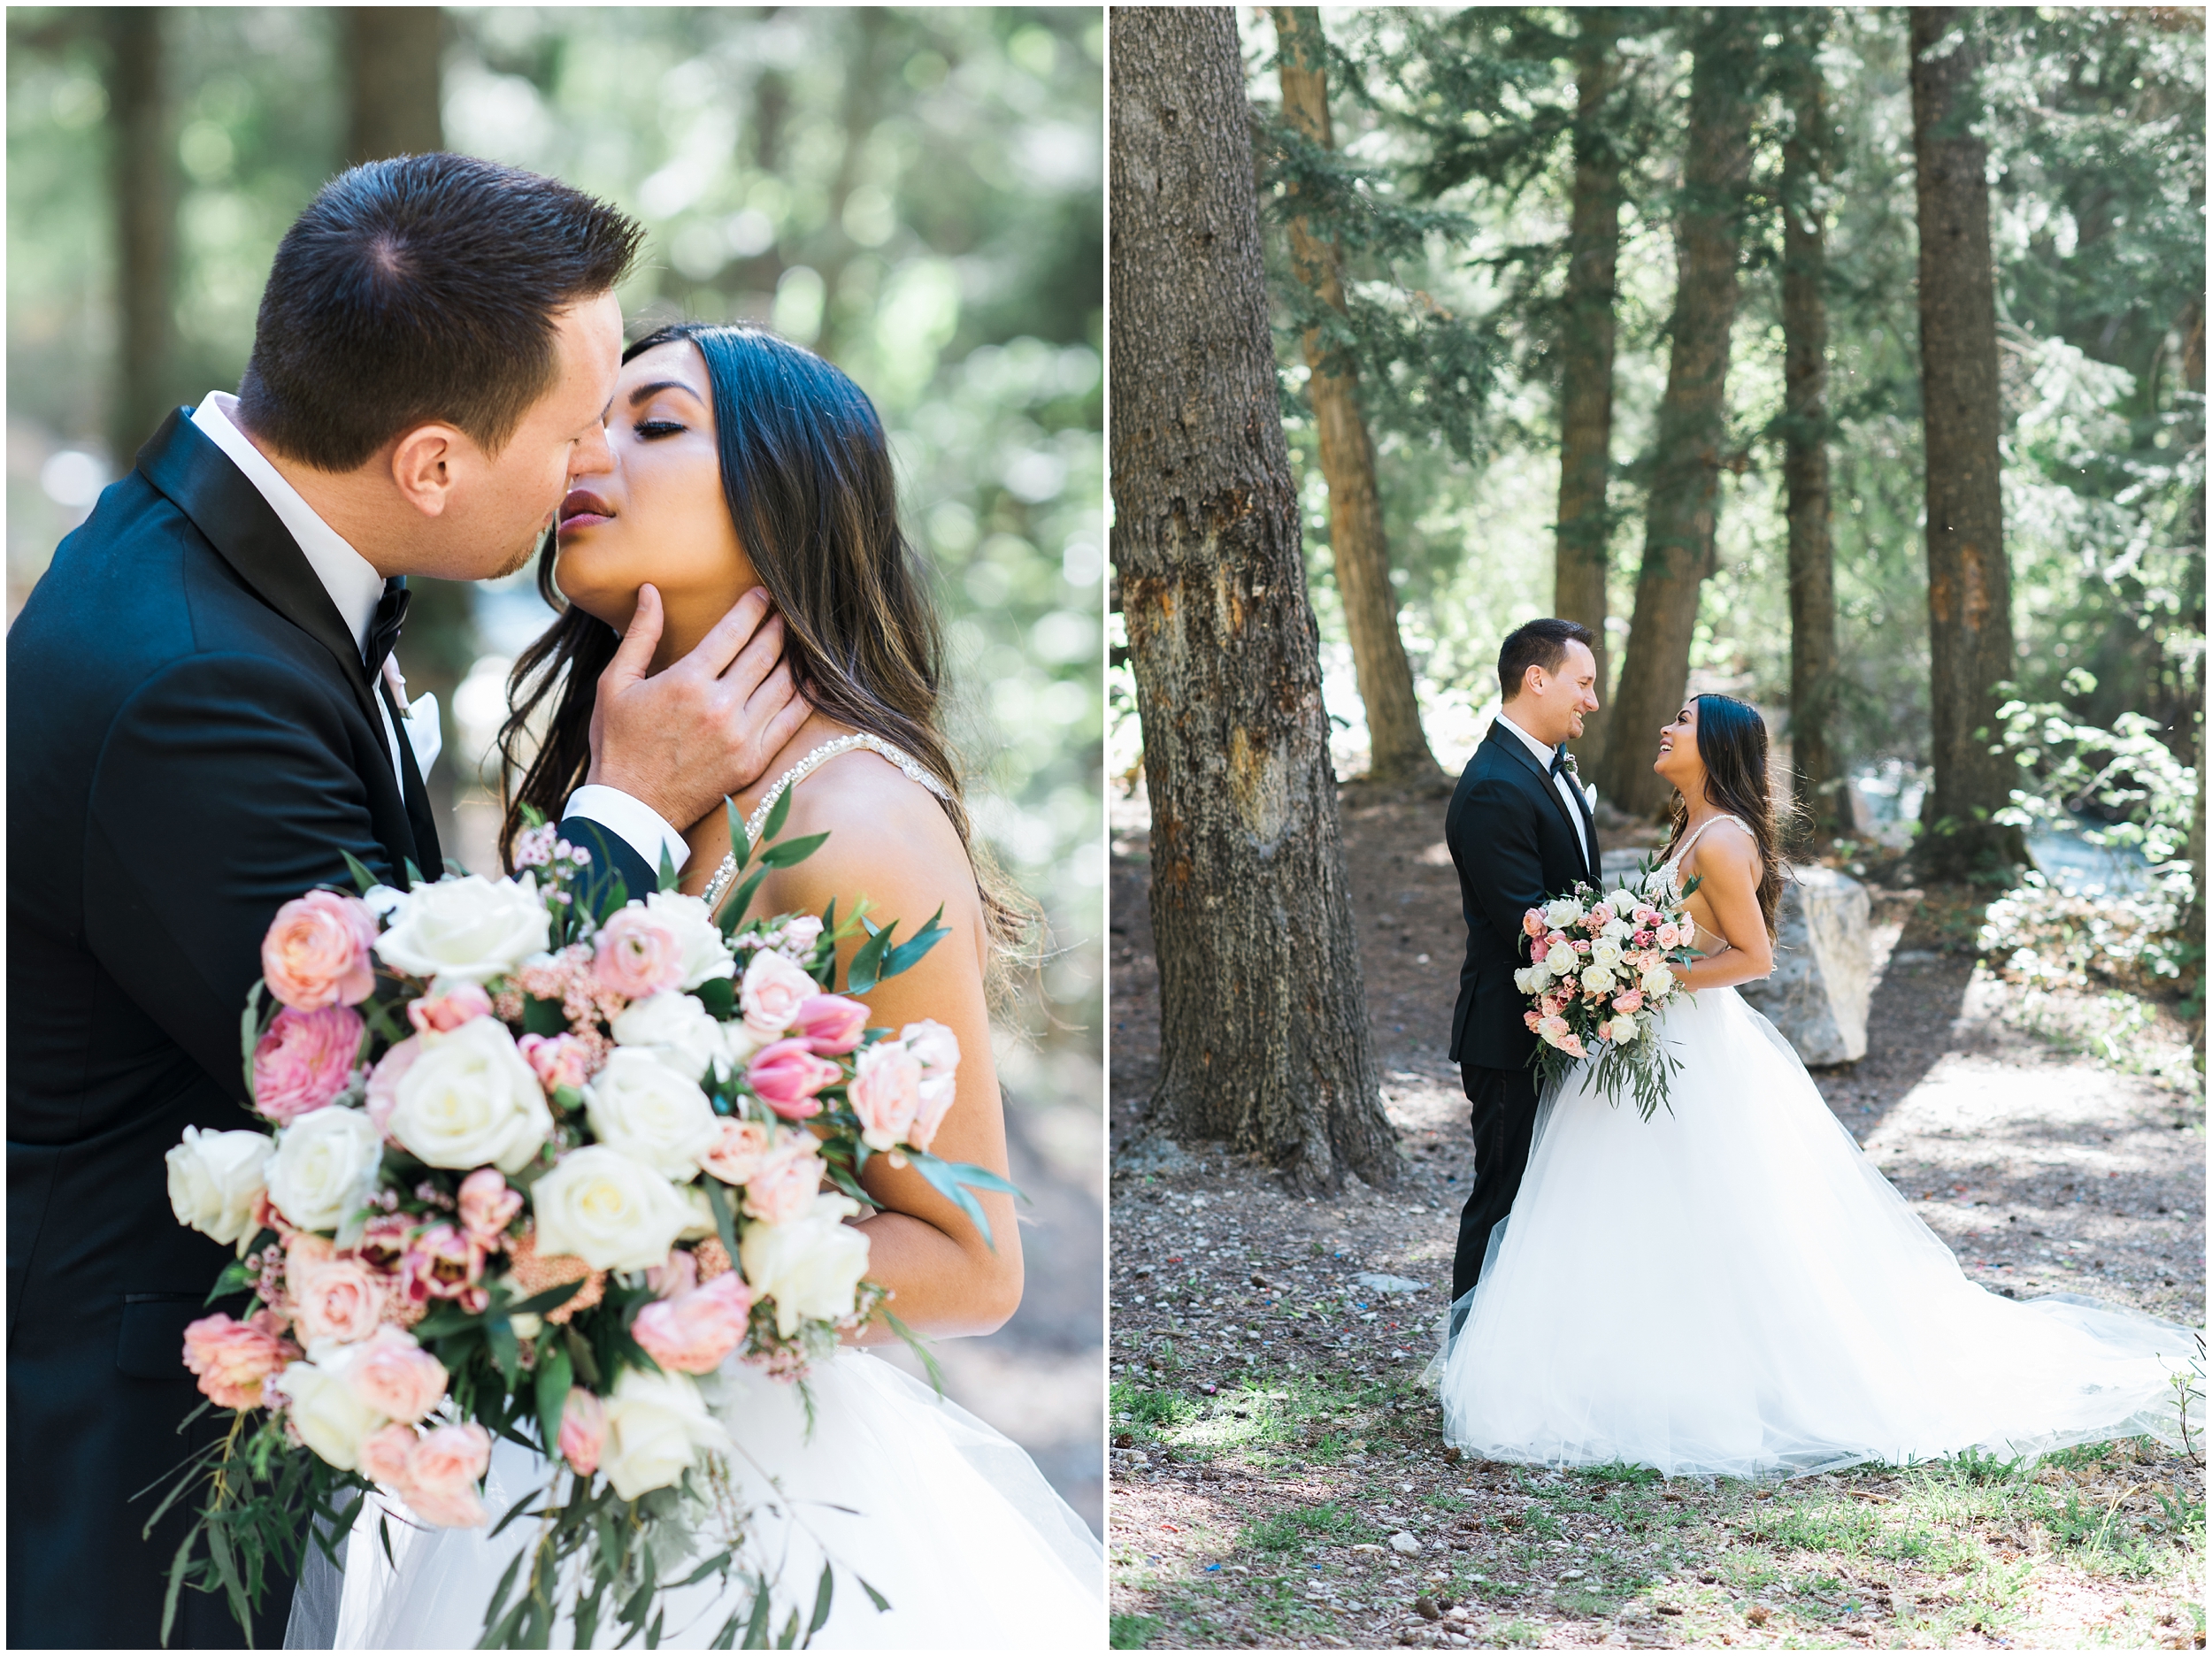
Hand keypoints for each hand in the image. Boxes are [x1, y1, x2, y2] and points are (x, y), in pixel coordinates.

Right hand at [585, 584, 811, 828]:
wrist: (633, 807)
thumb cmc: (618, 742)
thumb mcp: (615, 684)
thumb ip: (639, 635)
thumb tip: (650, 591)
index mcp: (687, 682)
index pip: (733, 632)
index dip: (753, 608)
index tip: (764, 593)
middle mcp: (719, 707)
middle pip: (764, 654)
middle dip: (778, 627)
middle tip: (788, 611)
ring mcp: (741, 736)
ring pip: (783, 684)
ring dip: (795, 657)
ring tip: (800, 640)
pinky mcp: (753, 762)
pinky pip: (790, 721)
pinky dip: (805, 696)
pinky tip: (811, 680)